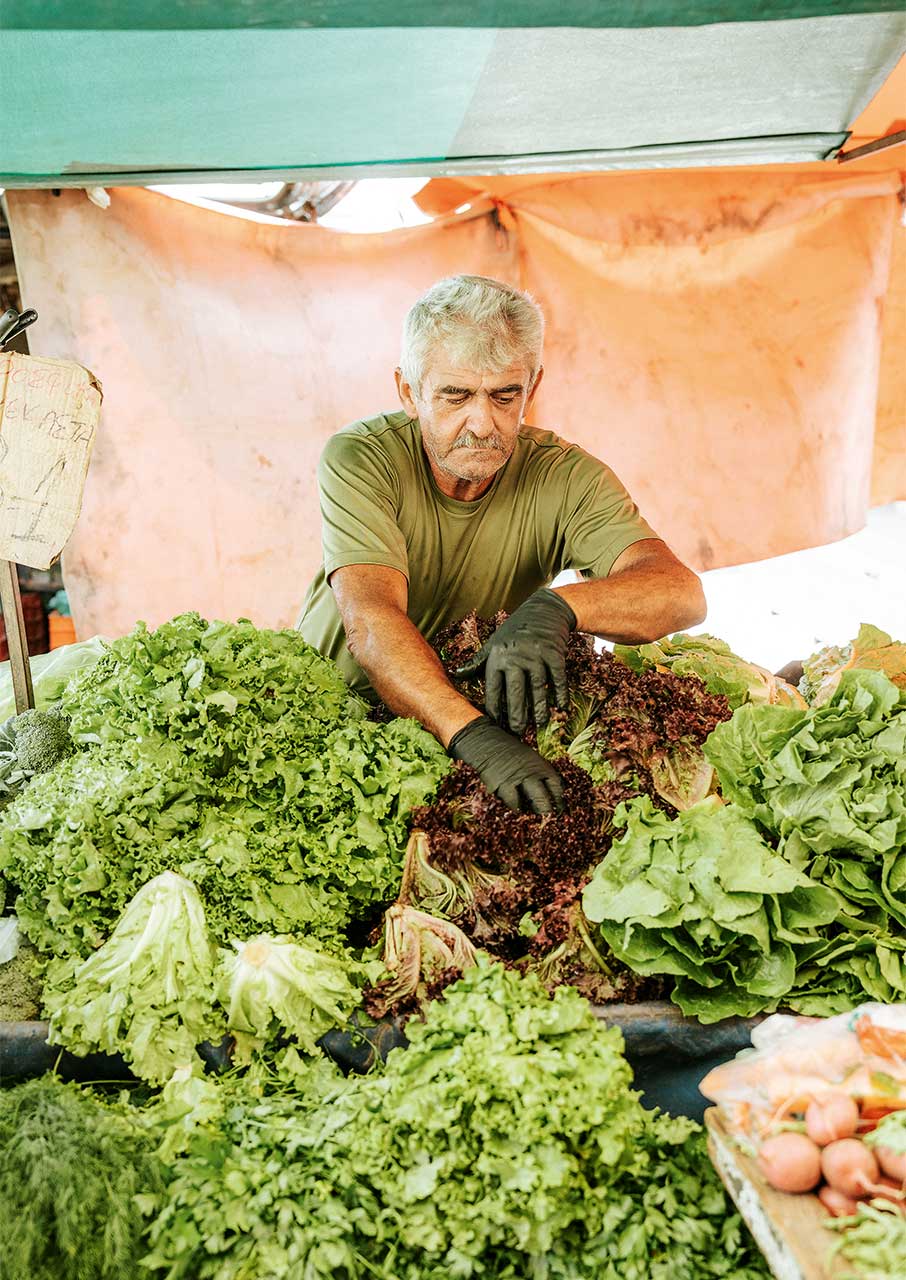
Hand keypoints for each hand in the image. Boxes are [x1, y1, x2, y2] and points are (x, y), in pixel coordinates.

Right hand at [447, 715, 564, 814]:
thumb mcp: (529, 758)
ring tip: (531, 817)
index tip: (559, 808)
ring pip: (530, 802)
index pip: (556, 786)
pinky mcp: (501, 785)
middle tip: (547, 819)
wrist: (486, 743)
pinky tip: (514, 809)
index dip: (559, 799)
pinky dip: (514, 807)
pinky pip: (511, 802)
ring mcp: (516, 780)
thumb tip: (546, 793)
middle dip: (547, 811)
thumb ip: (537, 774)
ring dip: (531, 812)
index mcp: (540, 765)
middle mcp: (531, 773)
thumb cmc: (509, 752)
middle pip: (544, 798)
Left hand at [455, 588, 575, 733]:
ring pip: (537, 687)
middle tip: (516, 731)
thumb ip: (477, 662)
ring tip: (539, 724)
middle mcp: (516, 657)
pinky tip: (561, 707)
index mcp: (498, 657)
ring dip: (539, 708)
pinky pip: (557, 678)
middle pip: (515, 691)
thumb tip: (457, 674)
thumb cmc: (515, 631)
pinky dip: (560, 693)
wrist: (544, 610)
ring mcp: (536, 655)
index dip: (492, 707)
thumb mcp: (494, 643)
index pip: (493, 688)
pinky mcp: (554, 654)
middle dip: (516, 713)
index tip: (492, 724)